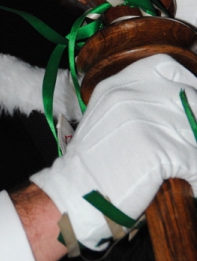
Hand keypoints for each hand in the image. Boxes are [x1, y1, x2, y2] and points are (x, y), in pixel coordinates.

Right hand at [30, 55, 196, 249]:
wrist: (76, 194)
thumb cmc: (93, 164)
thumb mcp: (107, 117)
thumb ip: (136, 103)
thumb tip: (178, 105)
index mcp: (117, 85)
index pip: (165, 66)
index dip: (185, 82)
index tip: (192, 101)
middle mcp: (130, 95)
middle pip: (188, 97)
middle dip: (195, 121)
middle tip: (186, 143)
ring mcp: (146, 120)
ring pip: (195, 130)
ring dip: (192, 152)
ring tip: (184, 166)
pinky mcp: (159, 149)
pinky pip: (195, 161)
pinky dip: (195, 176)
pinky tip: (189, 182)